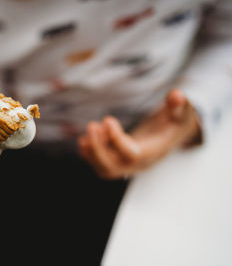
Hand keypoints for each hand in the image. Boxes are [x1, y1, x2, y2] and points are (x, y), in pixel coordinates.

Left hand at [78, 89, 200, 178]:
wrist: (171, 136)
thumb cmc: (175, 122)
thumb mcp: (181, 112)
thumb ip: (178, 105)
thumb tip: (177, 95)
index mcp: (153, 152)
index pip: (131, 154)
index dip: (116, 139)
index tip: (107, 119)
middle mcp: (138, 164)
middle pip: (112, 168)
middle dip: (97, 148)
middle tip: (92, 125)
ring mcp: (127, 166)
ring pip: (104, 169)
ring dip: (91, 152)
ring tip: (91, 128)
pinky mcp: (118, 163)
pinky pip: (100, 167)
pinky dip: (89, 155)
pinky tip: (84, 139)